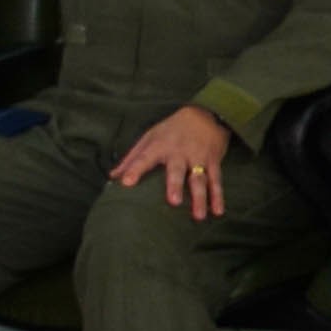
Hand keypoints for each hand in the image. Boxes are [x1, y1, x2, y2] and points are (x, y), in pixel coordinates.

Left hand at [109, 106, 234, 218]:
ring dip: (200, 198)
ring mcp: (199, 158)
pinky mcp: (213, 162)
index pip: (145, 158)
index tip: (126, 183)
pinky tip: (218, 211)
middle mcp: (180, 152)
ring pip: (200, 179)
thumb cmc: (172, 129)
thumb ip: (132, 158)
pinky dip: (218, 196)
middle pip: (178, 170)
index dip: (135, 169)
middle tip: (173, 202)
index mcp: (160, 145)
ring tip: (198, 216)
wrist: (207, 114)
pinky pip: (216, 180)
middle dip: (175, 185)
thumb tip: (113, 177)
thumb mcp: (150, 137)